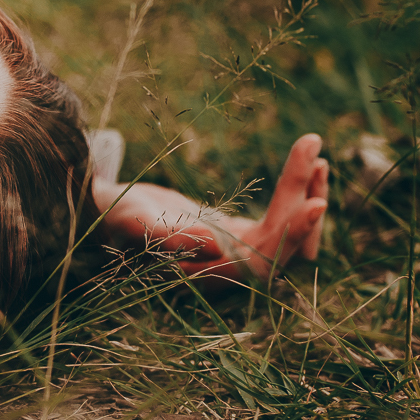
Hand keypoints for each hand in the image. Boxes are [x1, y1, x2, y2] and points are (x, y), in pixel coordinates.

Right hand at [95, 133, 329, 282]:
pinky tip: (310, 164)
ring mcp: (237, 254)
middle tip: (313, 145)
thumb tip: (218, 244)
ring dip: (306, 192)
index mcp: (208, 274)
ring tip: (314, 149)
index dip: (292, 234)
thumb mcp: (137, 222)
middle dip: (302, 196)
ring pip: (290, 232)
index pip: (263, 260)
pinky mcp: (239, 237)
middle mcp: (229, 271)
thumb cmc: (114, 217)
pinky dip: (297, 192)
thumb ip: (171, 237)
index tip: (316, 201)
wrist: (104, 213)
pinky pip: (282, 220)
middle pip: (285, 242)